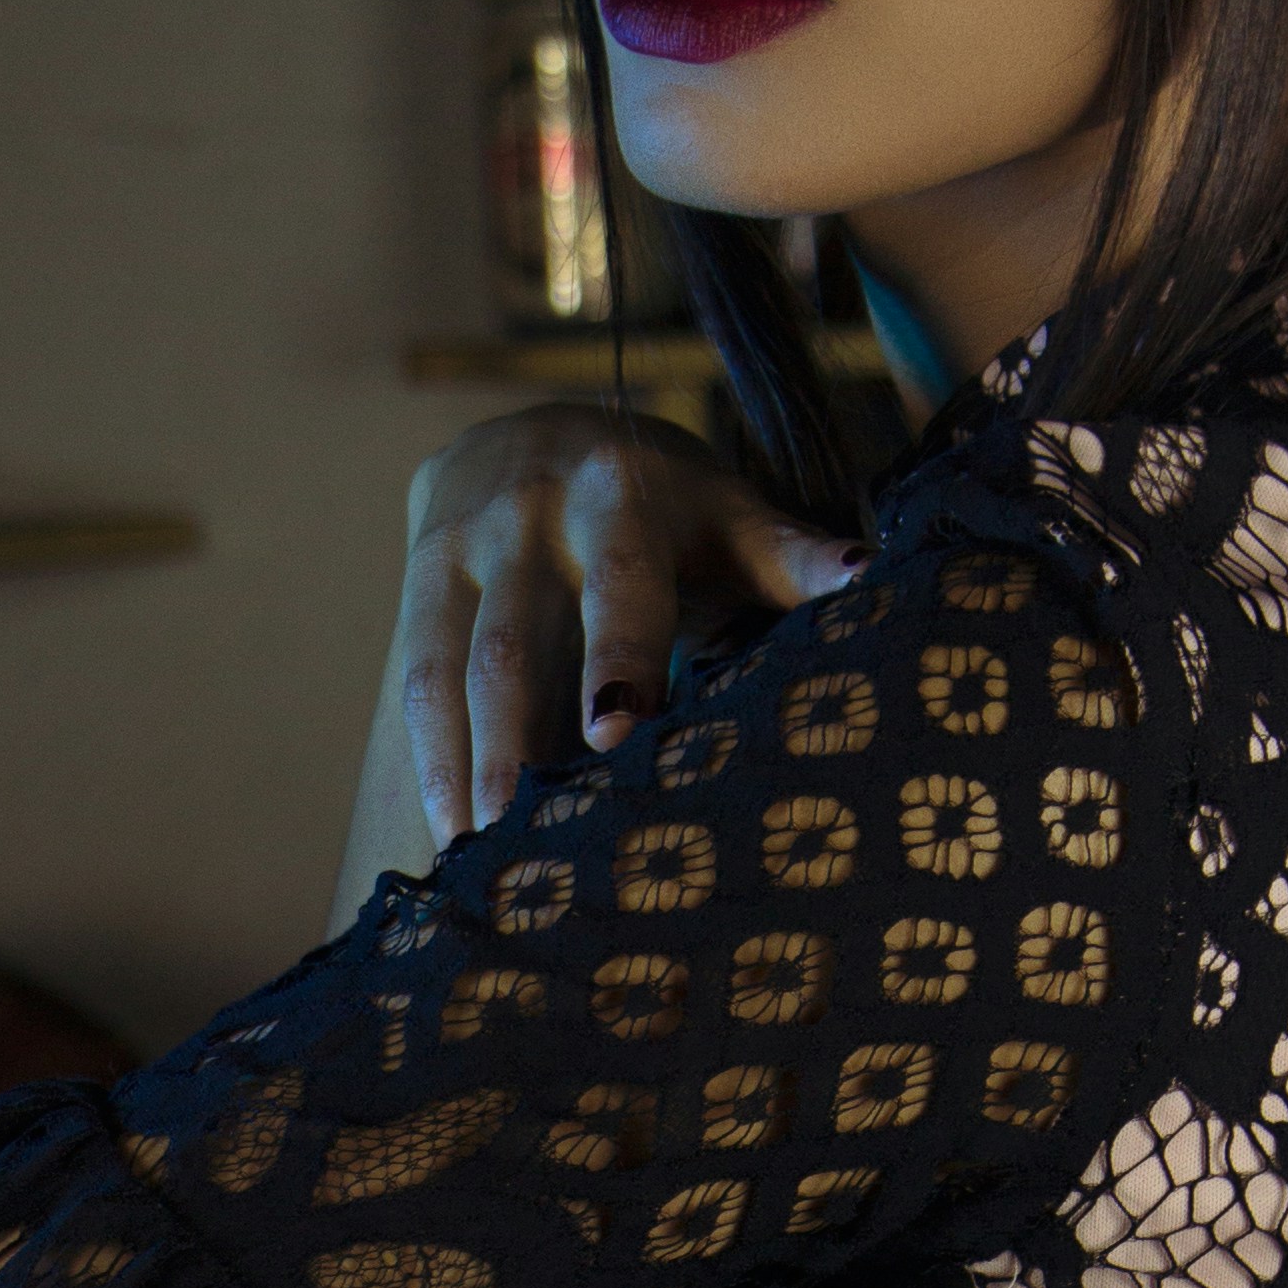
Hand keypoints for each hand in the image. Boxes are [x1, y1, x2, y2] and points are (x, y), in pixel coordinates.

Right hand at [349, 404, 865, 880]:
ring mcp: (460, 546)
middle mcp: (528, 516)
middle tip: (517, 838)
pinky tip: (446, 833)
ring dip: (458, 768)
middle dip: (511, 743)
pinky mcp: (417, 577)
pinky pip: (414, 678)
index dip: (616, 657)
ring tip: (476, 857)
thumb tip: (874, 578)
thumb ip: (793, 554)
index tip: (616, 736)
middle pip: (512, 642)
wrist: (533, 430)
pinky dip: (429, 760)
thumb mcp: (728, 514)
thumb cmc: (664, 503)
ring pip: (446, 669)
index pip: (620, 584)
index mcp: (621, 496)